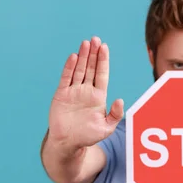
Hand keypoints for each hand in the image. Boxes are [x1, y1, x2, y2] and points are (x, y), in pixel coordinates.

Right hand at [48, 37, 123, 151]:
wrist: (68, 143)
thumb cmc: (88, 137)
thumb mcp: (106, 128)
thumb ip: (115, 115)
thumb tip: (120, 100)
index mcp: (98, 97)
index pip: (102, 74)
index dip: (103, 61)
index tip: (104, 47)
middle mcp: (86, 91)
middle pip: (91, 68)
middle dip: (93, 54)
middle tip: (95, 39)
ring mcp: (73, 92)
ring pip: (79, 70)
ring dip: (83, 57)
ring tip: (85, 43)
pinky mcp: (62, 95)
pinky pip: (66, 79)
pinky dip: (69, 68)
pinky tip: (74, 57)